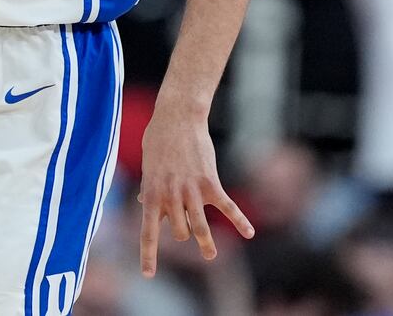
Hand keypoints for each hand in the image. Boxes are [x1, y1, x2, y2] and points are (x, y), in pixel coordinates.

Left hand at [138, 103, 251, 276]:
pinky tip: (249, 233)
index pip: (148, 231)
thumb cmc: (159, 139)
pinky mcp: (210, 183)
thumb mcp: (147, 166)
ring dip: (205, 244)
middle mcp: (171, 196)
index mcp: (152, 194)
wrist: (177, 117)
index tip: (149, 275)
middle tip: (185, 230)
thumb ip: (149, 188)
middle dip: (183, 233)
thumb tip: (143, 203)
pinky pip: (227, 207)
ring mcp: (191, 191)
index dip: (148, 255)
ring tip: (210, 256)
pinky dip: (239, 221)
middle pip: (179, 231)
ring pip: (200, 227)